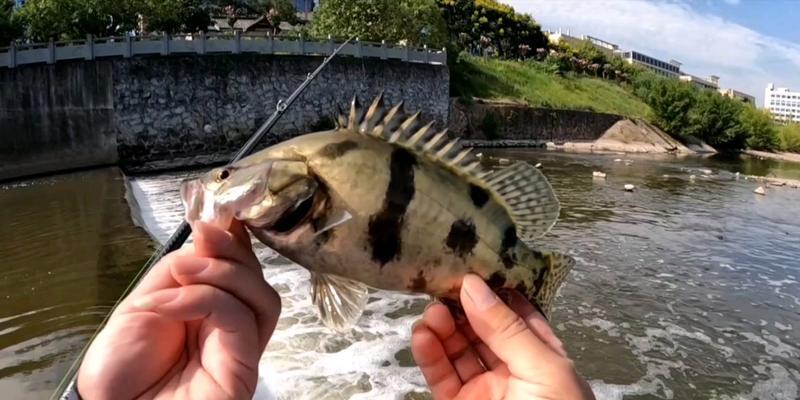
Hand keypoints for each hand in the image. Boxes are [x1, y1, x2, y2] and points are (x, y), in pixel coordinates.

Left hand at [77, 221, 280, 399]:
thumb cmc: (120, 369)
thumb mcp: (144, 302)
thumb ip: (177, 272)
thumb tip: (207, 237)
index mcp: (211, 309)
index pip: (239, 268)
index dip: (235, 239)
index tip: (216, 211)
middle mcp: (232, 327)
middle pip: (258, 278)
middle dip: (232, 248)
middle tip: (202, 233)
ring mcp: (240, 348)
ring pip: (262, 295)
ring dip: (225, 271)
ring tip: (185, 269)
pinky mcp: (242, 366)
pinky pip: (239, 318)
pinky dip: (206, 298)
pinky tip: (171, 300)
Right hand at [411, 274, 593, 399]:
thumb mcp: (544, 370)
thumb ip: (508, 329)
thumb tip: (474, 285)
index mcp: (544, 355)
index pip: (516, 312)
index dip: (493, 289)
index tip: (469, 266)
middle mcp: (512, 368)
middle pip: (481, 327)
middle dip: (462, 306)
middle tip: (442, 286)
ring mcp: (484, 388)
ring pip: (457, 349)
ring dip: (442, 328)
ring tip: (432, 313)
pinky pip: (440, 376)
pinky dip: (429, 354)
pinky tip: (422, 335)